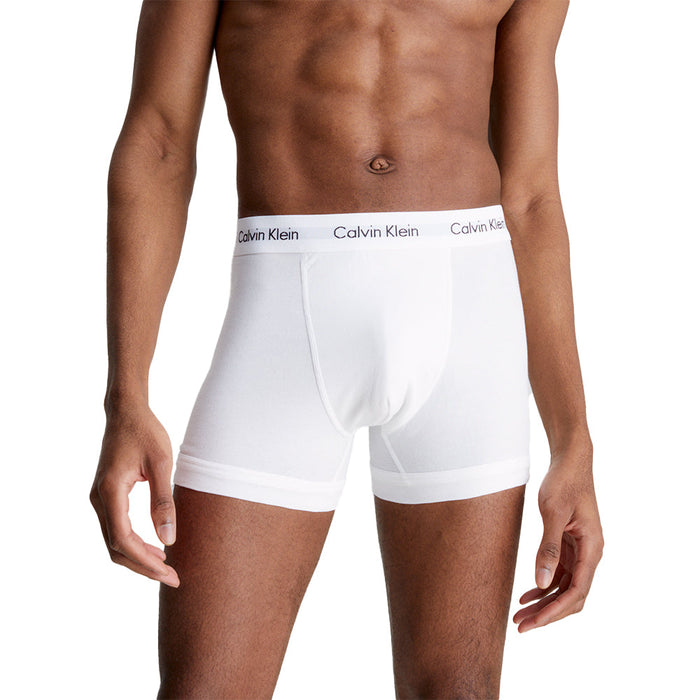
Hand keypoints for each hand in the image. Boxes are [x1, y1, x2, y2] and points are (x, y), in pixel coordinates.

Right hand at [90, 401, 179, 586]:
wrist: (126, 412)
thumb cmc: (145, 432)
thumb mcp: (162, 463)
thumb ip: (164, 501)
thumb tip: (169, 539)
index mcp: (110, 491)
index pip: (123, 539)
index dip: (145, 561)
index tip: (169, 572)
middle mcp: (99, 499)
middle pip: (115, 548)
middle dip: (143, 567)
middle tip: (173, 578)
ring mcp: (100, 498)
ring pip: (114, 541)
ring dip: (138, 558)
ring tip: (167, 566)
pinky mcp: (106, 496)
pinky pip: (116, 529)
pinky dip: (133, 544)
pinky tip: (155, 547)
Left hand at [513, 444, 602, 631]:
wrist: (570, 461)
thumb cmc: (563, 482)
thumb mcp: (553, 512)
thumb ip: (548, 547)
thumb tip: (542, 582)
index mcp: (592, 548)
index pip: (577, 591)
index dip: (555, 611)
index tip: (534, 622)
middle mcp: (590, 554)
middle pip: (572, 596)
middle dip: (547, 613)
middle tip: (520, 626)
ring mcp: (581, 551)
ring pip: (565, 587)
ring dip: (544, 603)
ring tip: (518, 615)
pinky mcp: (570, 545)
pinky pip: (560, 574)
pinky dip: (544, 586)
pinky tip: (526, 595)